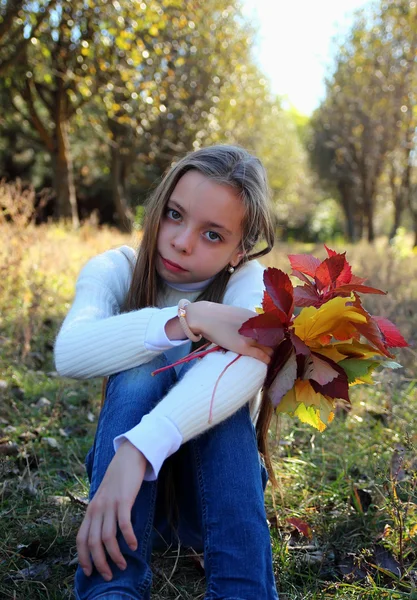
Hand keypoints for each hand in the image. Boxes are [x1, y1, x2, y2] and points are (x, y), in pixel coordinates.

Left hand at [76, 441, 145, 580]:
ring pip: (107, 537)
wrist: (129, 456)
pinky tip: (134, 546)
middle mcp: (97, 508)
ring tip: (123, 565)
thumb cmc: (119, 479)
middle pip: (93, 543)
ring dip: (115, 555)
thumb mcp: (104, 497)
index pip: (80, 539)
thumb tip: (103, 536)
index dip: (83, 558)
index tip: (90, 572)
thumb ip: (102, 514)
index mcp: (91, 509)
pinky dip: (128, 538)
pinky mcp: (124, 500)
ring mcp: (110, 504)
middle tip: (109, 575)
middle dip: (100, 563)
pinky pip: (124, 524)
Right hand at [187, 301, 272, 363]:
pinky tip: (267, 361)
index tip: (275, 339)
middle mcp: (256, 326)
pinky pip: (261, 356)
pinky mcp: (244, 347)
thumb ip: (252, 320)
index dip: (276, 335)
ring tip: (267, 355)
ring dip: (270, 352)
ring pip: (269, 348)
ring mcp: (250, 337)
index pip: (276, 328)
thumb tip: (260, 326)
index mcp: (256, 318)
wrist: (206, 317)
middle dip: (274, 344)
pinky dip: (266, 359)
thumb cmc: (221, 316)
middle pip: (274, 339)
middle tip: (270, 349)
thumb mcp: (241, 314)